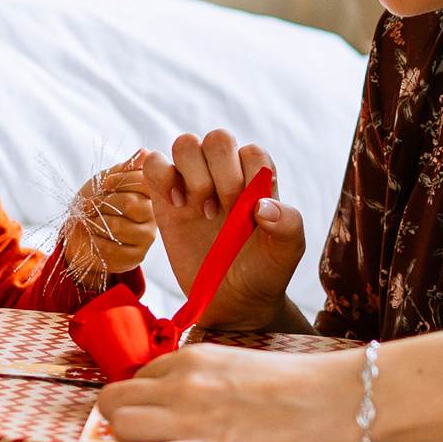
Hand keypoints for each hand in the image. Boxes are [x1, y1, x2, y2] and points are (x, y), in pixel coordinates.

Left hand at [61, 154, 156, 283]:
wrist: (81, 232)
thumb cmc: (97, 203)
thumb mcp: (107, 180)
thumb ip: (125, 169)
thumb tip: (144, 153)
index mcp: (151, 192)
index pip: (145, 181)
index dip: (121, 180)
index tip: (106, 183)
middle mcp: (154, 215)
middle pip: (131, 204)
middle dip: (103, 203)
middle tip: (90, 205)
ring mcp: (146, 237)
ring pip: (119, 227)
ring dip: (95, 222)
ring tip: (89, 220)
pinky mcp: (136, 257)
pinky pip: (113, 248)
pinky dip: (95, 240)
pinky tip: (90, 235)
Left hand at [98, 342, 365, 441]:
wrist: (336, 401)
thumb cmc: (296, 386)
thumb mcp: (237, 365)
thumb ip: (203, 378)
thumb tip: (180, 400)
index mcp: (191, 360)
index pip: (135, 379)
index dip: (141, 402)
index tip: (156, 418)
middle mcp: (182, 384)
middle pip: (112, 401)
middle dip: (120, 422)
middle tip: (145, 438)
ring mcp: (192, 418)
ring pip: (120, 428)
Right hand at [143, 130, 306, 330]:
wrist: (233, 302)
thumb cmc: (264, 272)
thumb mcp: (287, 253)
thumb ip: (288, 224)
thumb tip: (262, 205)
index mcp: (258, 179)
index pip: (252, 153)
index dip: (249, 176)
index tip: (249, 213)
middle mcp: (226, 175)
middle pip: (218, 139)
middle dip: (221, 173)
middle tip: (223, 211)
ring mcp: (193, 184)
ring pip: (185, 144)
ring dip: (194, 175)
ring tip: (202, 211)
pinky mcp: (165, 198)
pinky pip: (154, 164)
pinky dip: (162, 176)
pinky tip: (177, 205)